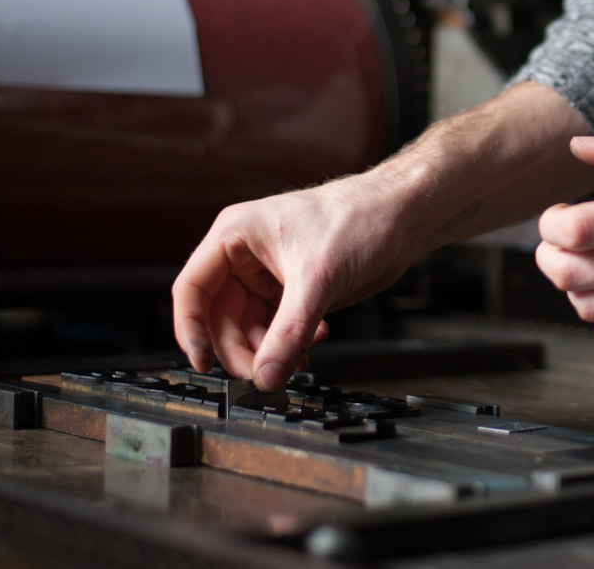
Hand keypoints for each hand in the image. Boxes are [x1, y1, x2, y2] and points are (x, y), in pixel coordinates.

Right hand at [172, 178, 417, 390]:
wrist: (402, 216)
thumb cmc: (358, 219)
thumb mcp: (317, 279)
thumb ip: (288, 333)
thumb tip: (266, 376)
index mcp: (235, 236)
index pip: (192, 289)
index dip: (191, 329)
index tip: (203, 364)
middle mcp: (245, 256)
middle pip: (221, 318)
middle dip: (243, 349)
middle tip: (267, 373)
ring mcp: (269, 276)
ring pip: (250, 328)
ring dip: (271, 349)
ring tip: (301, 354)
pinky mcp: (294, 291)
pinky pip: (277, 329)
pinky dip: (290, 343)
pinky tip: (315, 341)